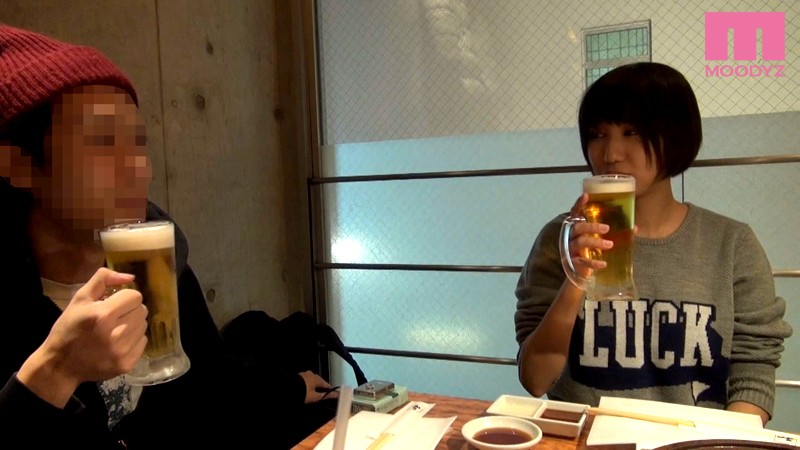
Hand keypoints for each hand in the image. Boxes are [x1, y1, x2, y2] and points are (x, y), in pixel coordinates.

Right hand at [17, 268, 147, 406]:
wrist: (60, 365)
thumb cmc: (68, 329)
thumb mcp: (79, 299)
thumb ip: (103, 280)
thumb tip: (130, 277)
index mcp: (103, 315)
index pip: (135, 296)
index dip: (124, 297)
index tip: (113, 303)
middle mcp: (115, 333)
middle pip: (142, 310)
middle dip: (129, 309)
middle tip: (113, 317)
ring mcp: (122, 351)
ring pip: (143, 326)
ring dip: (132, 324)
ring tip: (114, 330)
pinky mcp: (127, 365)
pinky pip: (143, 342)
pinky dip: (133, 340)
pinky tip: (117, 343)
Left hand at [299, 370, 337, 403]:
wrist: (287, 390)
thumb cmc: (303, 394)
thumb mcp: (315, 397)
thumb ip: (326, 396)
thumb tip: (337, 395)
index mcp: (317, 378)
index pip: (327, 385)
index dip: (330, 391)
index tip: (332, 396)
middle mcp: (312, 374)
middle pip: (320, 382)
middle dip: (321, 388)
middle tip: (322, 396)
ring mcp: (305, 374)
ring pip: (312, 381)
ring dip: (314, 387)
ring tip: (313, 394)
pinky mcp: (299, 377)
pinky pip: (306, 381)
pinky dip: (308, 385)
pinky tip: (306, 391)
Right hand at [565, 193, 612, 279]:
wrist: (578, 270)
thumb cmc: (589, 249)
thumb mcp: (596, 238)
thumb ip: (611, 232)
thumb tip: (634, 228)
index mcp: (576, 226)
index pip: (575, 212)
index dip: (579, 204)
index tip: (586, 196)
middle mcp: (571, 235)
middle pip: (578, 227)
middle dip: (592, 227)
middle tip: (607, 228)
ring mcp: (570, 248)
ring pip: (581, 242)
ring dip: (596, 243)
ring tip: (610, 244)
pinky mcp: (573, 262)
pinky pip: (583, 261)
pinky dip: (593, 263)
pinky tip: (603, 263)